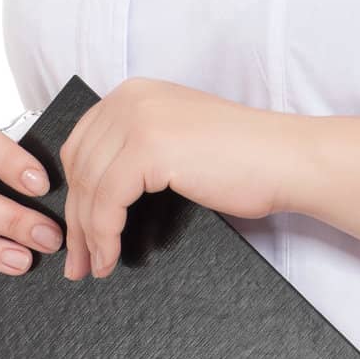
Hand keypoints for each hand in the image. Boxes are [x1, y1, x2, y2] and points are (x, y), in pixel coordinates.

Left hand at [59, 78, 303, 280]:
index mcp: (135, 92)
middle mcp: (131, 97)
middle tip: (77, 259)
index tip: (76, 230)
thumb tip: (94, 195)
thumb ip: (136, 148)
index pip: (81, 145)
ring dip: (87, 235)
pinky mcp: (149, 147)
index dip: (74, 193)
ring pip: (89, 187)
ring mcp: (139, 119)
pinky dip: (104, 236)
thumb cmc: (242, 158)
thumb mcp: (176, 139)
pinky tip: (111, 257)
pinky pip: (107, 201)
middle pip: (79, 166)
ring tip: (94, 266)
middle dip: (75, 219)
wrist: (285, 158)